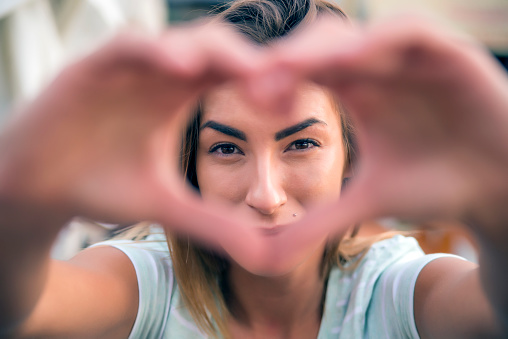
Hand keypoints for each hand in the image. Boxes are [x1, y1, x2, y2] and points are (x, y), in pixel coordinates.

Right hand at [0, 23, 270, 267]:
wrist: (39, 187)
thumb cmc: (101, 188)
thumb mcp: (167, 206)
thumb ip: (214, 223)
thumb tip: (264, 256)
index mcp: (180, 97)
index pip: (231, 76)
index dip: (264, 85)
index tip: (291, 106)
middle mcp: (158, 75)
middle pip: (216, 53)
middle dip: (249, 64)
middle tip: (281, 86)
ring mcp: (127, 67)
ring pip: (179, 43)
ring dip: (212, 53)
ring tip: (244, 72)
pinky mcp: (92, 66)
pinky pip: (129, 48)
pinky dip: (156, 53)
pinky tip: (181, 69)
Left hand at [250, 16, 507, 251]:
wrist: (498, 189)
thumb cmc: (435, 187)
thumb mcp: (367, 203)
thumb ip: (318, 223)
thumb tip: (268, 258)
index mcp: (355, 92)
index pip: (305, 70)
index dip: (275, 79)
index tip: (251, 103)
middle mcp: (377, 68)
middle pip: (322, 45)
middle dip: (290, 59)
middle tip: (259, 85)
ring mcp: (411, 58)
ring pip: (359, 35)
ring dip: (325, 48)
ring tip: (291, 67)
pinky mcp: (448, 55)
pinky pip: (409, 35)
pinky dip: (380, 43)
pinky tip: (352, 62)